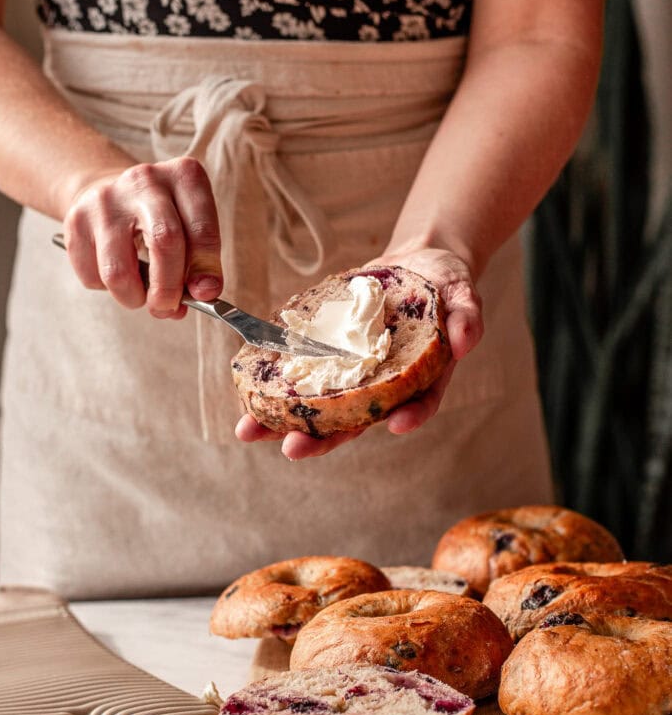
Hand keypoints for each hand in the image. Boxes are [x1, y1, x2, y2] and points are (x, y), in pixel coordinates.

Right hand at [62, 156, 222, 318]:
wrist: (113, 196)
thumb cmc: (162, 220)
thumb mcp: (191, 229)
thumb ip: (200, 262)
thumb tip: (202, 295)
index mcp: (184, 178)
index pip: (201, 229)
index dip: (205, 269)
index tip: (206, 294)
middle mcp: (145, 181)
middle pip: (163, 242)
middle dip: (168, 289)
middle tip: (168, 307)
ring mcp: (106, 199)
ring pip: (119, 271)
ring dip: (133, 298)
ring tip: (140, 296)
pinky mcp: (76, 220)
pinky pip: (92, 276)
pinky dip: (106, 289)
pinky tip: (117, 273)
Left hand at [235, 246, 482, 458]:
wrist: (416, 265)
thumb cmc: (444, 285)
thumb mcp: (464, 293)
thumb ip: (468, 316)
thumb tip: (467, 340)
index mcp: (419, 379)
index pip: (417, 404)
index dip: (408, 416)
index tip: (396, 425)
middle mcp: (381, 385)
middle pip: (353, 419)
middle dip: (321, 438)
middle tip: (292, 450)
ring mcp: (352, 371)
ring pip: (317, 405)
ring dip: (282, 420)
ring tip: (247, 431)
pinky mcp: (328, 351)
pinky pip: (301, 371)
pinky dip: (273, 382)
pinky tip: (246, 389)